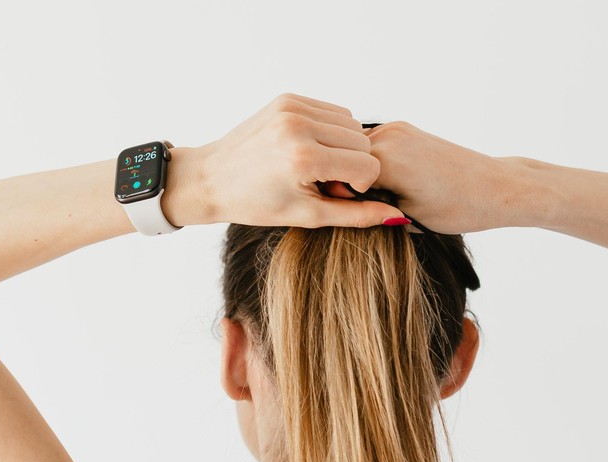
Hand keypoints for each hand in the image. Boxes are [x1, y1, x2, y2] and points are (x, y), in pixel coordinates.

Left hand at [191, 93, 407, 227]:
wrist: (210, 179)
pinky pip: (332, 110)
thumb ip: (356, 215)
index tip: (338, 193)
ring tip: (318, 166)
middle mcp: (298, 126)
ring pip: (351, 123)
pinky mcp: (287, 98)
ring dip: (344, 146)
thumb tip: (396, 217)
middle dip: (353, 164)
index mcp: (303, 158)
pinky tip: (311, 148)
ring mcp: (291, 107)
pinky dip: (330, 130)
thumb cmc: (255, 203)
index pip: (367, 166)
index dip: (360, 184)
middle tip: (326, 181)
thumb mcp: (308, 215)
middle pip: (362, 142)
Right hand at [356, 121, 522, 233]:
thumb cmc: (457, 208)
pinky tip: (387, 182)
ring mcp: (396, 128)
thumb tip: (343, 206)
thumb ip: (370, 209)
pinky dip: (372, 161)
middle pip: (344, 161)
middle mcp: (387, 136)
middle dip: (346, 182)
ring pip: (357, 152)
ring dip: (357, 170)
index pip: (338, 178)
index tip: (351, 215)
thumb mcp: (407, 218)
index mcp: (384, 160)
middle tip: (363, 208)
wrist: (495, 186)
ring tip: (377, 196)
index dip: (340, 200)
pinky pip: (373, 144)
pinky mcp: (405, 128)